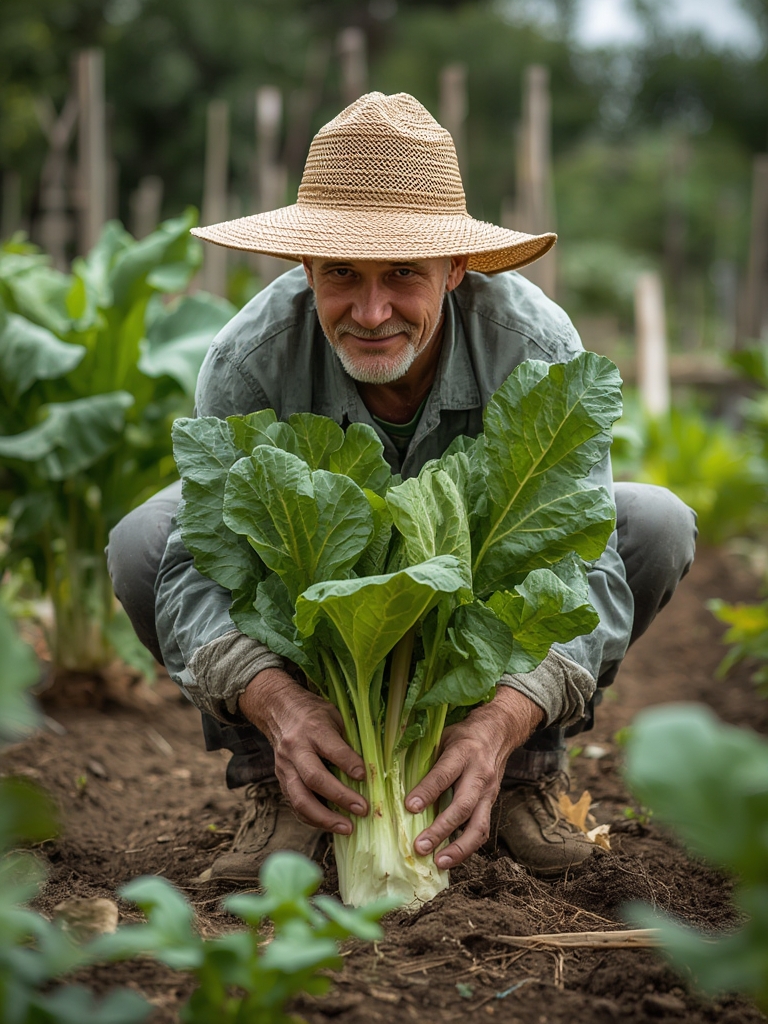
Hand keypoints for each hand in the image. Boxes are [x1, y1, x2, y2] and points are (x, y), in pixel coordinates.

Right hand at [238, 668, 367, 833]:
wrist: (278, 710)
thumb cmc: (313, 713)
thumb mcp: (334, 715)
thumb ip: (348, 739)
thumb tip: (371, 765)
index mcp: (312, 729)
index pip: (332, 750)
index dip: (349, 764)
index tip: (365, 777)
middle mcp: (296, 749)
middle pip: (315, 779)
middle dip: (341, 797)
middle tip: (363, 809)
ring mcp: (285, 767)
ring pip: (300, 799)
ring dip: (325, 818)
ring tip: (348, 828)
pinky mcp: (281, 780)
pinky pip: (295, 805)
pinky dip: (313, 819)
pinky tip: (331, 824)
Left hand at [405, 687, 543, 868]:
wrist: (498, 733)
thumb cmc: (462, 737)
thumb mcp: (442, 738)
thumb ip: (426, 759)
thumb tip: (396, 780)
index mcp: (463, 753)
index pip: (443, 775)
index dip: (426, 792)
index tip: (408, 808)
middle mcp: (479, 775)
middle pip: (462, 806)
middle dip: (441, 829)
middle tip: (420, 846)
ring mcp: (489, 793)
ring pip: (478, 826)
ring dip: (459, 849)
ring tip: (439, 862)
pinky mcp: (492, 805)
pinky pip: (481, 830)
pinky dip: (466, 848)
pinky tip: (450, 858)